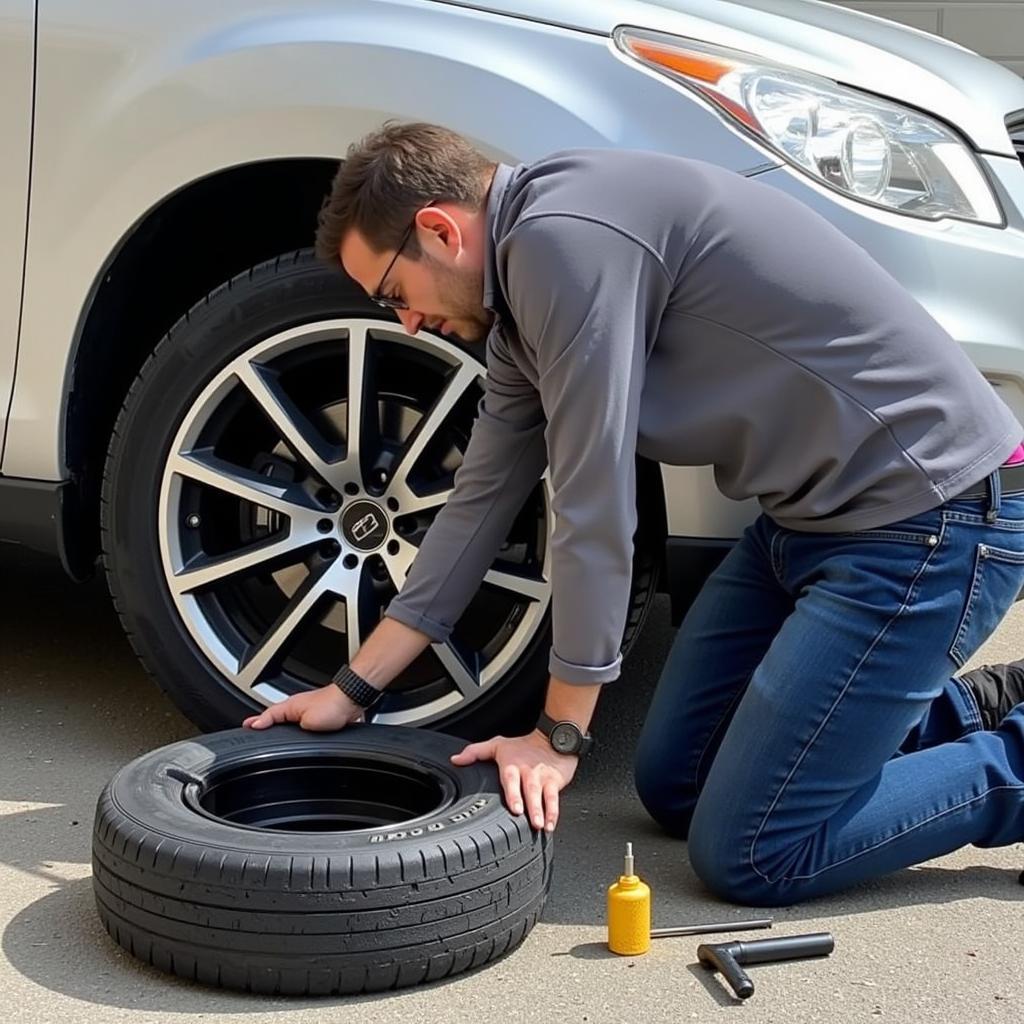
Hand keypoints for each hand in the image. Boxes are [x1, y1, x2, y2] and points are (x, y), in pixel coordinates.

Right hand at [242, 684, 364, 730]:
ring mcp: (308, 711)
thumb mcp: (305, 720)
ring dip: (284, 727)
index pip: (266, 716)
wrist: (353, 700)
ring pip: (290, 721)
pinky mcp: (318, 716)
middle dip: (268, 725)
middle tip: (256, 731)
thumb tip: (264, 724)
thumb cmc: (333, 706)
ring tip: (273, 734)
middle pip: (277, 718)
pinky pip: (302, 724)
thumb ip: (284, 722)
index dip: (256, 723)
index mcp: (290, 707)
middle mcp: (297, 707)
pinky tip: (298, 735)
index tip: (247, 727)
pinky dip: (298, 729)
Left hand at [450, 731, 577, 832]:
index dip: (512, 793)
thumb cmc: (524, 745)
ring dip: (542, 811)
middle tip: (526, 817)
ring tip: (540, 825)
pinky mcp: (555, 782)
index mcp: (512, 765)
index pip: (511, 778)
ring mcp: (542, 778)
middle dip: (529, 804)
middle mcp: (528, 772)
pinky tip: (550, 825)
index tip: (514, 807)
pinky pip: (554, 798)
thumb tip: (456, 760)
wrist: (553, 737)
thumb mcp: (498, 745)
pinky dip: (553, 812)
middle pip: (529, 789)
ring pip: (543, 795)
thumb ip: (475, 752)